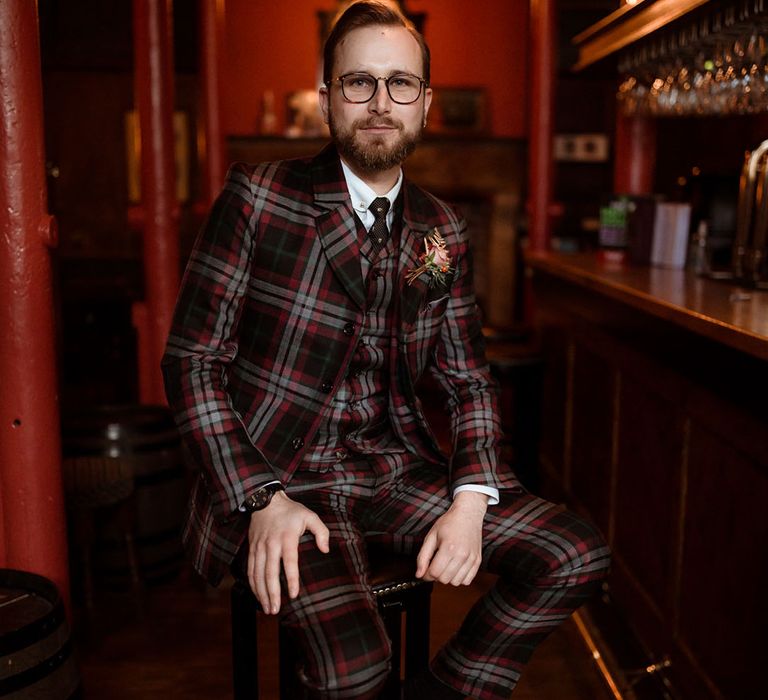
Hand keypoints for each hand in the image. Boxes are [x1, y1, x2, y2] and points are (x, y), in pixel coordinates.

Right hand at [246, 491, 329, 614]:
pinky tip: (257, 596)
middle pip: (270, 573)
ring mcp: (259, 547)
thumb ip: (321, 532)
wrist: (265, 500)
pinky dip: (252, 585)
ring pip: (257, 574)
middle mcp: (271, 544)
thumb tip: (325, 550)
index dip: (291, 579)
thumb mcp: (310, 516)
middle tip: (275, 610)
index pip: (289, 561)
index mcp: (287, 537)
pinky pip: (250, 570)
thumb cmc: (291, 511)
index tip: (294, 595)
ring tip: (267, 609)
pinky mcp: (252, 549)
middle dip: (272, 593)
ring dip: (261, 593)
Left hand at [415, 491, 487, 585]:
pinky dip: (459, 578)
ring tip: (446, 565)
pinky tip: (455, 567)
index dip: (426, 574)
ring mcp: (472, 559)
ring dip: (448, 577)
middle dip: (436, 575)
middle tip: (435, 565)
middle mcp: (462, 555)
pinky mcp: (478, 561)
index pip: (434, 573)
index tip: (425, 570)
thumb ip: (423, 557)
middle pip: (444, 579)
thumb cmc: (449, 523)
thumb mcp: (431, 536)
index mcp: (449, 547)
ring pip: (456, 582)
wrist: (468, 514)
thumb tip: (419, 575)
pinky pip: (467, 581)